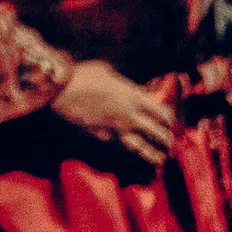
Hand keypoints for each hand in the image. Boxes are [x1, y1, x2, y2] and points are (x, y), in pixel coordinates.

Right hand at [50, 59, 174, 165]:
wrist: (60, 89)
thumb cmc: (84, 74)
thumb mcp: (108, 72)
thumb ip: (123, 84)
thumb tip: (131, 89)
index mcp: (134, 97)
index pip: (161, 112)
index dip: (169, 119)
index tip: (171, 122)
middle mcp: (129, 115)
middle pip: (156, 132)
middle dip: (166, 139)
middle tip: (170, 144)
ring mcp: (115, 127)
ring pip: (140, 146)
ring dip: (151, 154)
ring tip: (159, 159)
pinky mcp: (99, 133)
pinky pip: (113, 140)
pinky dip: (118, 141)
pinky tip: (121, 143)